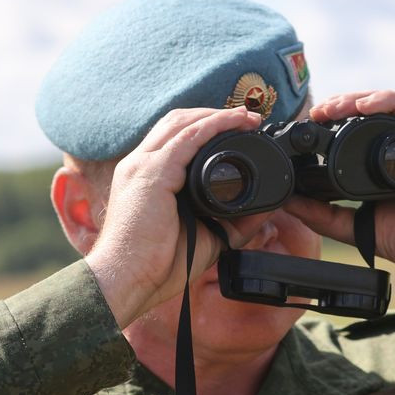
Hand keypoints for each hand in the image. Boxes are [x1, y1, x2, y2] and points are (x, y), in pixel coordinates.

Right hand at [85, 106, 269, 327]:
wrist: (129, 280)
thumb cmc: (157, 264)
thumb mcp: (205, 236)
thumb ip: (233, 222)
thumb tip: (264, 210)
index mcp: (145, 177)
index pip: (174, 137)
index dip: (204, 128)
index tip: (237, 130)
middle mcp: (140, 164)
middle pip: (177, 122)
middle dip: (213, 114)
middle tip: (248, 118)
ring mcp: (143, 165)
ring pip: (182, 122)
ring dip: (217, 115)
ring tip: (247, 116)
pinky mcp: (152, 173)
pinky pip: (188, 137)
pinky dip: (214, 125)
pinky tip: (235, 122)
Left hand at [283, 90, 394, 292]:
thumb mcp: (362, 227)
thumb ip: (327, 217)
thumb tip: (290, 203)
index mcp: (391, 163)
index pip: (360, 130)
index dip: (334, 122)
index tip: (307, 127)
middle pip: (373, 112)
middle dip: (341, 105)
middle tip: (315, 111)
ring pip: (391, 105)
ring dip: (359, 98)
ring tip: (333, 105)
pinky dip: (391, 102)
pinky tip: (366, 105)